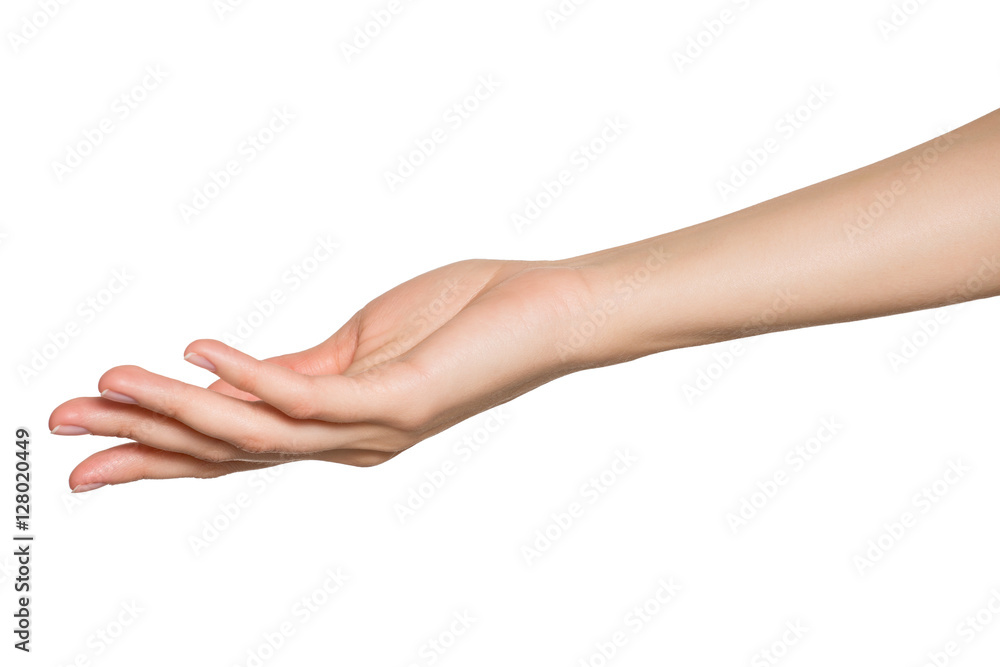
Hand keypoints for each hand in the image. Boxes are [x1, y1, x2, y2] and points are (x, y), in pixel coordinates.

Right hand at [49, 258, 595, 490]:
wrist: (549, 314)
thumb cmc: (466, 321)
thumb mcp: (363, 345)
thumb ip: (301, 369)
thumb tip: (230, 373)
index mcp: (333, 424)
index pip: (229, 441)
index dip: (155, 442)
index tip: (87, 441)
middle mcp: (345, 441)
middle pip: (227, 450)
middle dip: (142, 442)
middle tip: (63, 431)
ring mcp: (372, 427)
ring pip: (256, 431)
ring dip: (178, 408)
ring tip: (109, 382)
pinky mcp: (400, 399)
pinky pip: (312, 396)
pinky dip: (249, 376)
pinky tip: (199, 354)